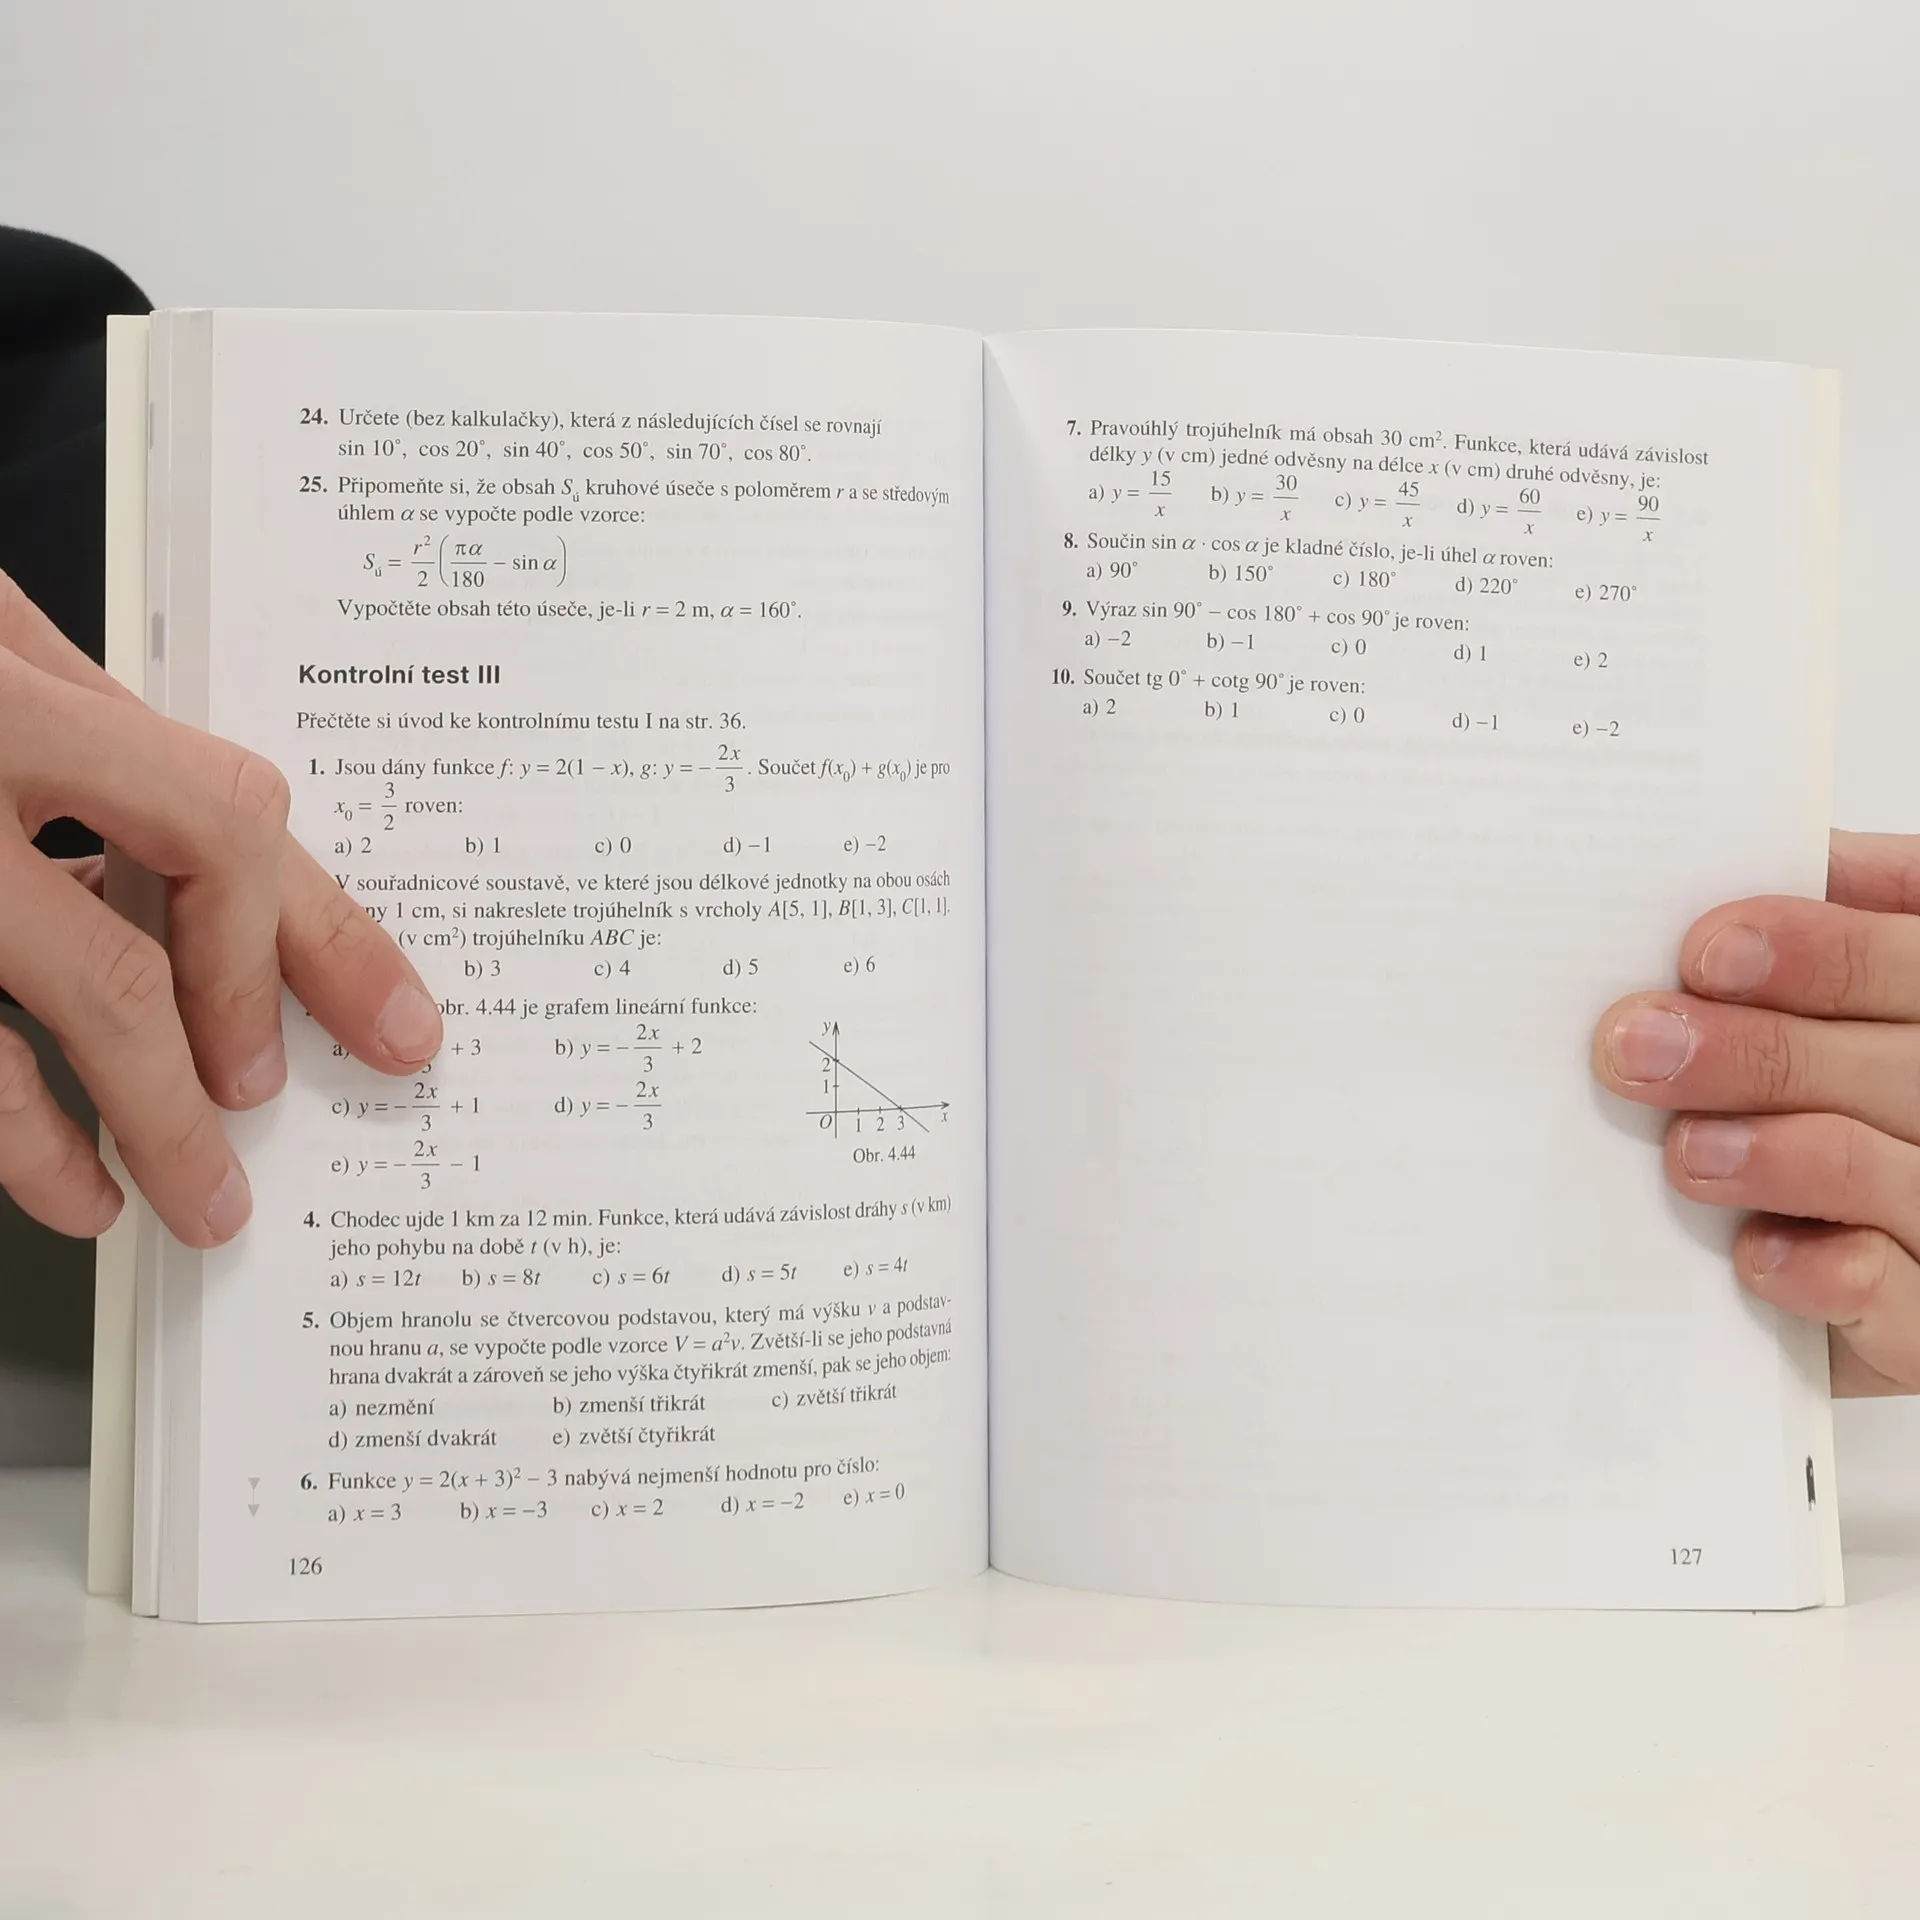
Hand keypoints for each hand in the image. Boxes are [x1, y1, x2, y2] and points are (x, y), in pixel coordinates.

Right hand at [0, 572, 441, 1247]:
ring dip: (154, 1106)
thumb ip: (73, 728)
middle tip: (274, 1104)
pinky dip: (15, 1132)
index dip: (325, 926)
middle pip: (203, 851)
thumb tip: (230, 863)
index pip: (228, 801)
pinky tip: (66, 1185)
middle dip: (262, 995)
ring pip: (79, 972)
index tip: (396, 1021)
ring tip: (197, 1197)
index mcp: (9, 667)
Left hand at [1593, 831, 1919, 1394]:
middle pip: (1899, 1064)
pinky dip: (1817, 1272)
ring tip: (1684, 1152)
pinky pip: (1894, 1299)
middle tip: (1635, 1046)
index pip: (1915, 958)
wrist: (1878, 1266)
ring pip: (1886, 1171)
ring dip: (1778, 1157)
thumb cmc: (1843, 1103)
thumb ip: (1829, 929)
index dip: (1824, 948)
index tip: (1708, 949)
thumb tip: (1747, 857)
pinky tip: (1752, 1254)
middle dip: (1760, 1051)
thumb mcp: (1843, 999)